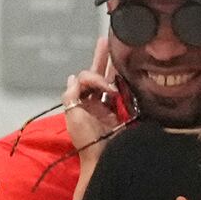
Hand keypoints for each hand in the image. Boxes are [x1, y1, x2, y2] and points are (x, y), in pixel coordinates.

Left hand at [63, 37, 121, 177]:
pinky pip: (125, 95)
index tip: (103, 87)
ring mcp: (110, 108)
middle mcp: (95, 103)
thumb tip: (73, 77)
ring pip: (112, 82)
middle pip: (97, 75)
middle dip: (101, 58)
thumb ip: (71, 95)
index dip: (93, 76)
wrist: (105, 159)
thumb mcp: (73, 116)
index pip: (85, 78)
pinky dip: (126, 83)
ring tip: (118, 50)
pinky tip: (129, 71)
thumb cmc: (87, 141)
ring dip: (114, 67)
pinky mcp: (124, 114)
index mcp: (81, 102)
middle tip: (106, 40)